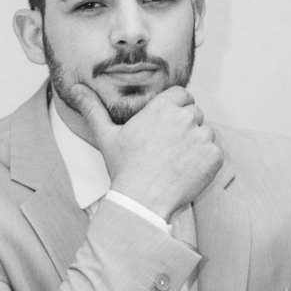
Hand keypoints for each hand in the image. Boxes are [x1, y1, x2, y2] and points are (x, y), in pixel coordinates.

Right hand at [65, 82, 222, 218]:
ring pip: (206, 133)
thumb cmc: (125, 169)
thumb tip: (75, 89)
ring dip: (197, 145)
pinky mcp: (214, 156)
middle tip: (169, 150)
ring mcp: (202, 136)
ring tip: (176, 163)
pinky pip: (216, 153)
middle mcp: (185, 117)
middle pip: (195, 114)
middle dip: (186, 128)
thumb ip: (93, 108)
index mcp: (162, 106)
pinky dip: (206, 162)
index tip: (168, 127)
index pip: (182, 95)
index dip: (176, 109)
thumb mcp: (106, 136)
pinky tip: (187, 172)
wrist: (142, 202)